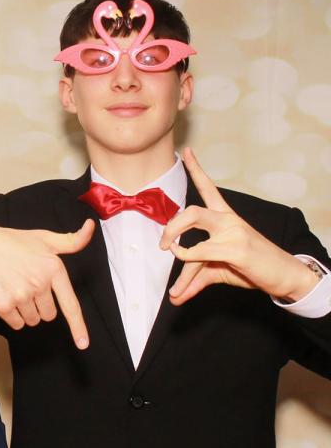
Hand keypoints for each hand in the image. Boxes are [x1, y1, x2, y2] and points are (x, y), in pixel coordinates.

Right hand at [0, 220, 95, 347]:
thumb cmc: (13, 243)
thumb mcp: (44, 238)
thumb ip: (71, 240)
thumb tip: (91, 226)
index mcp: (53, 268)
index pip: (70, 304)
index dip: (78, 327)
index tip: (83, 344)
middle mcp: (38, 283)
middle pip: (49, 315)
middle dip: (40, 305)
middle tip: (26, 285)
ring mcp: (20, 295)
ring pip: (32, 320)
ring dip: (25, 310)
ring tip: (14, 287)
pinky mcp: (2, 305)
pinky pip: (16, 323)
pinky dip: (12, 315)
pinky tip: (5, 295)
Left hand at [160, 147, 319, 305]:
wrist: (285, 276)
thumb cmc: (252, 267)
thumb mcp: (219, 269)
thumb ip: (194, 278)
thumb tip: (175, 296)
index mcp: (226, 217)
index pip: (209, 188)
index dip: (196, 169)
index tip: (186, 151)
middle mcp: (228, 219)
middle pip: (191, 209)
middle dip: (171, 225)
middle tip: (162, 243)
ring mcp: (233, 231)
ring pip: (192, 222)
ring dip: (173, 239)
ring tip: (167, 253)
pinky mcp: (235, 249)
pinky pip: (199, 251)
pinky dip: (186, 260)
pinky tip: (185, 272)